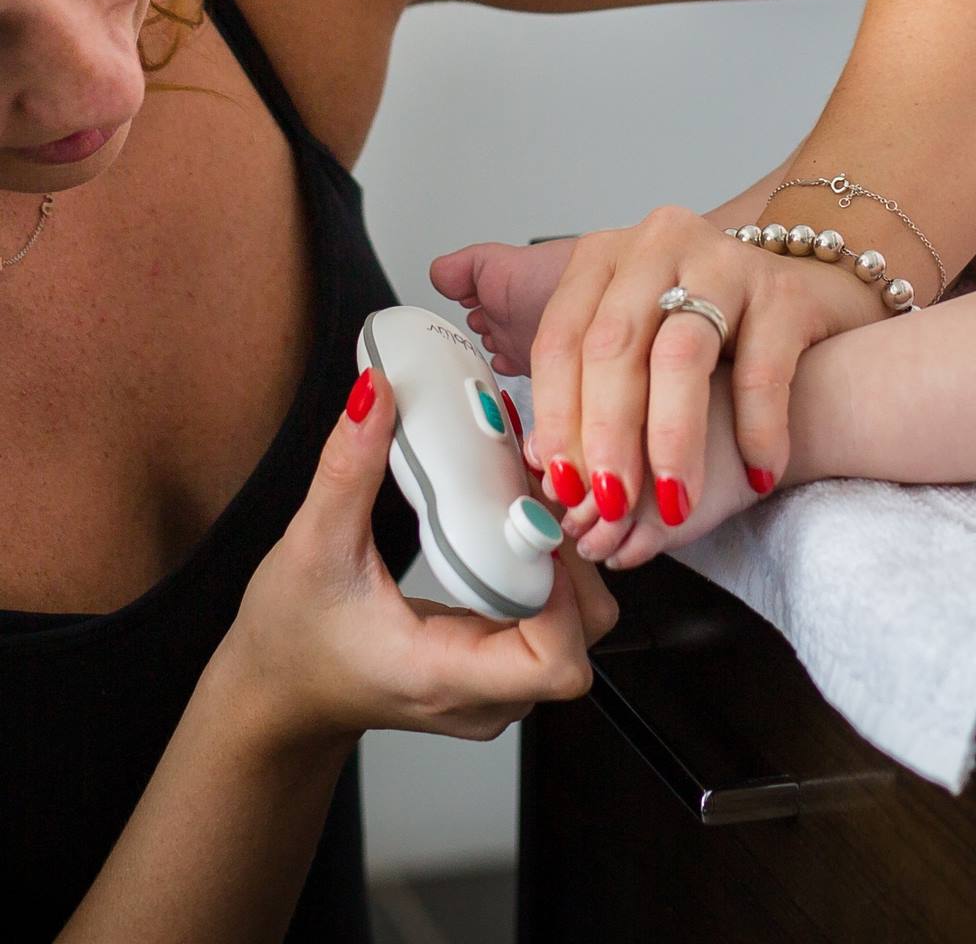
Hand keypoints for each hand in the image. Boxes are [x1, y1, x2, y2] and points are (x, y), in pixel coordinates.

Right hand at [219, 368, 618, 754]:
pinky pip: (555, 620)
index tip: (532, 531)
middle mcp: (486, 694)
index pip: (556, 662)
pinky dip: (549, 572)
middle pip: (584, 635)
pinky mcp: (497, 666)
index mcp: (445, 677)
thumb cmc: (291, 639)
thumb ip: (348, 468)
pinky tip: (518, 527)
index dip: (564, 592)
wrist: (279, 693)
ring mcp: (496, 686)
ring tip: (529, 505)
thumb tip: (376, 394)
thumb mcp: (312, 545)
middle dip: (575, 560)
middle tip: (537, 498)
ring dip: (567, 562)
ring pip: (579, 626)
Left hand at [446, 206, 880, 561]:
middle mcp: (658, 245)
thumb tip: (543, 462)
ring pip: (681, 353)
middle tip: (611, 500)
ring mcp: (724, 260)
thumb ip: (585, 387)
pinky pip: (763, 367)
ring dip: (672, 436)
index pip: (562, 337)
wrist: (808, 296)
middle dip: (607, 433)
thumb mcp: (633, 339)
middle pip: (614, 343)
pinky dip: (756, 427)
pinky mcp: (784, 290)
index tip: (562, 482)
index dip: (557, 415)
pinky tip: (758, 471)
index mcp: (604, 258)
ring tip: (674, 498)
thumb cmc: (708, 331)